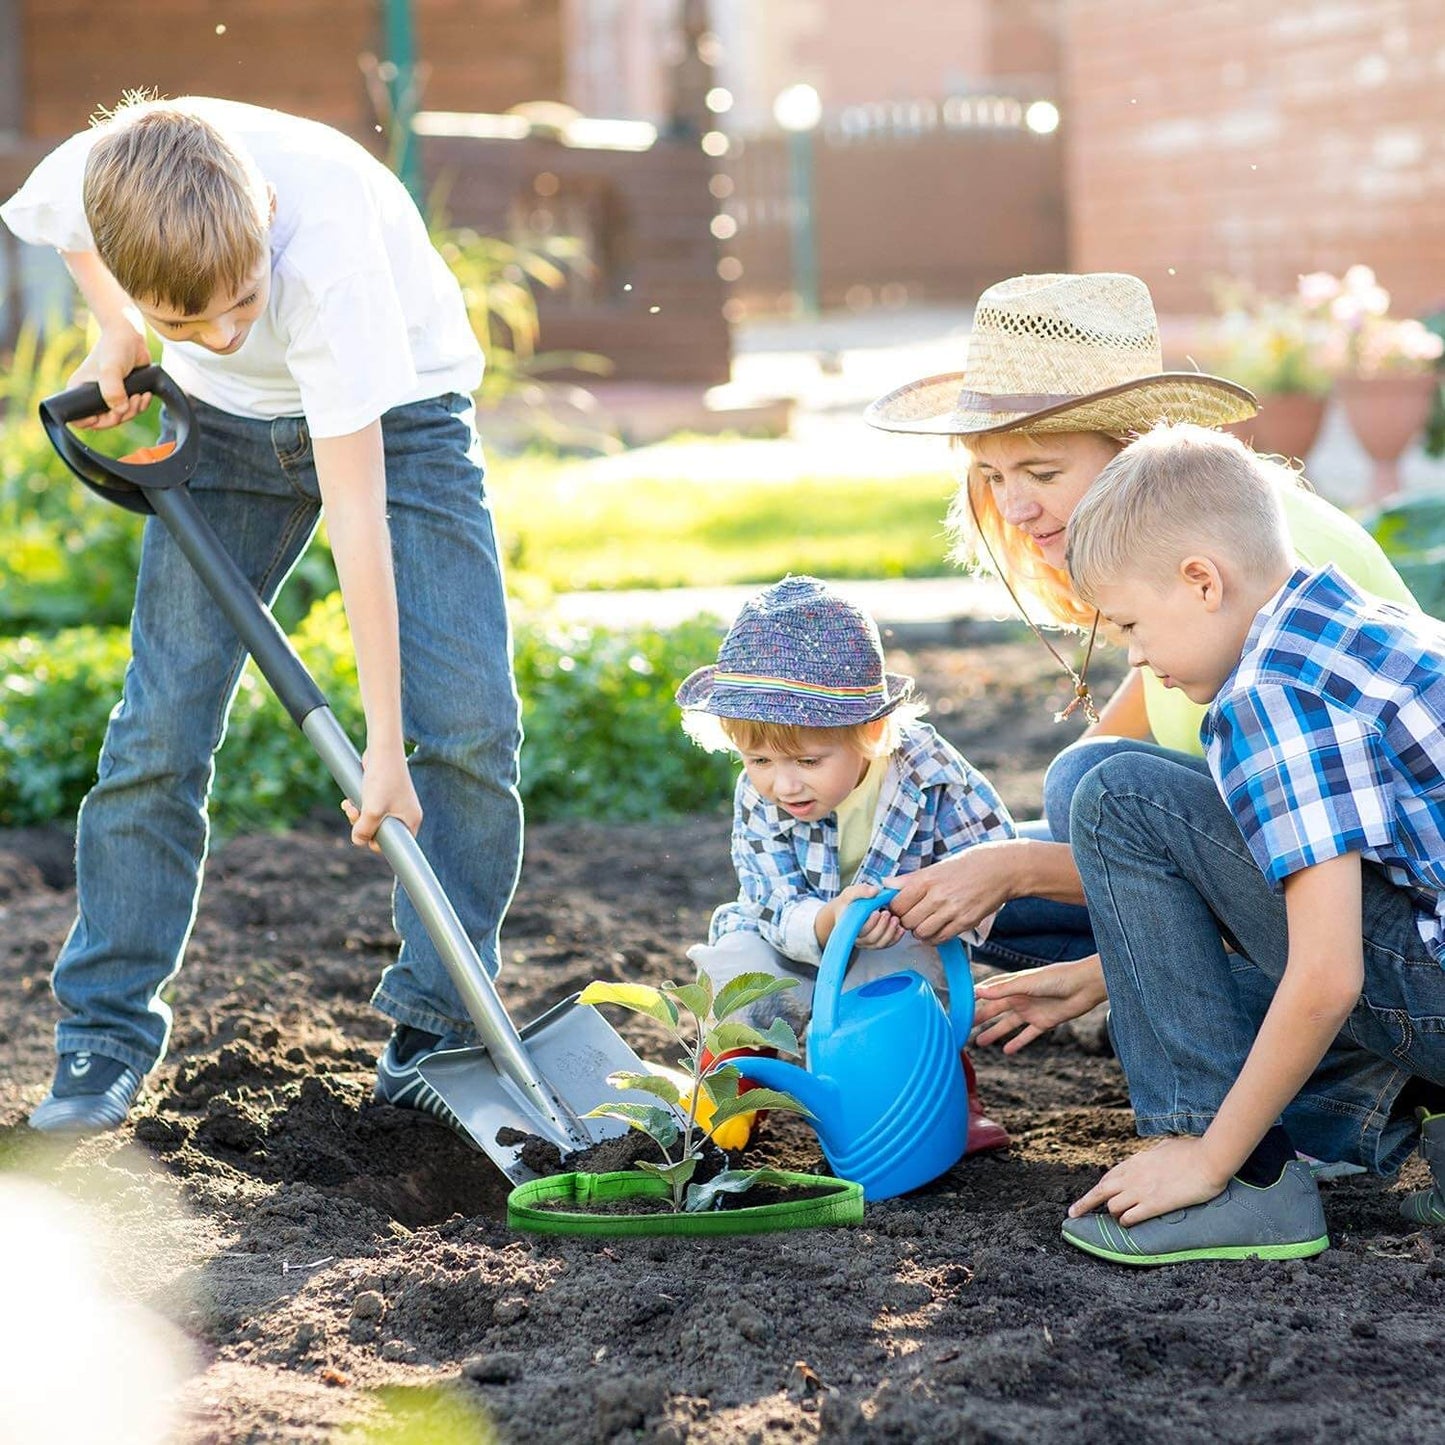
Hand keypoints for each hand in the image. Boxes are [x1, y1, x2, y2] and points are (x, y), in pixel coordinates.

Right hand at [68, 317, 152, 429]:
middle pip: (104, 422)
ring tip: (139, 395)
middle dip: (119, 417)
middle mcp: (92, 395)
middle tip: (129, 403)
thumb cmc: (114, 349)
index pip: (79, 418)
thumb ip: (112, 389)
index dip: (90, 423)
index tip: (105, 416)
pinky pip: (132, 410)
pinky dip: (140, 406)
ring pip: (120, 417)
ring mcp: (109, 396)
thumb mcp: (110, 368)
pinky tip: (145, 394)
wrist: (131, 337)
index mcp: (79, 390)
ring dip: (133, 410)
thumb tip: (120, 410)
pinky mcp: (124, 394)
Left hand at [340, 746, 421, 850]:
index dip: (377, 842)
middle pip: (380, 833)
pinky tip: (350, 800)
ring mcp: (395, 805)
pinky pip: (370, 809)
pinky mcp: (384, 796)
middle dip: (363, 827)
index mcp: (410, 821)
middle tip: (355, 814)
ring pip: (372, 821)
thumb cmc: (383, 779)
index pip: (394, 844)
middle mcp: (405, 814)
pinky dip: (359, 807)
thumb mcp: (372, 810)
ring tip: (350, 805)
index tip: (365, 831)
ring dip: (357, 816)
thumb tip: (358, 841)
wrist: (382, 750)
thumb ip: (364, 830)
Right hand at [815, 882, 903, 948]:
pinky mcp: (876, 942)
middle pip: (871, 939)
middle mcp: (857, 938)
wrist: (848, 910)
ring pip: (880, 943)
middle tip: (887, 913)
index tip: (877, 912)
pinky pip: (886, 944)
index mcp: (849, 927)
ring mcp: (867, 942)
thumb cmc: (848, 903)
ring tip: (895, 919)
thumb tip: (875, 891)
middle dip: (882, 927)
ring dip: (890, 932)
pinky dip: (895, 937)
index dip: (870, 923)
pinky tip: (900, 929)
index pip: (860, 931)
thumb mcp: (850, 893)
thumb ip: (861, 890)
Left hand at [885, 841, 1017, 943]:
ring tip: (926, 922)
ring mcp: (952, 911)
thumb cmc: (967, 865)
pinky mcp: (965, 922)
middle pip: (907, 921)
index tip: (900, 908)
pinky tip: (938, 928)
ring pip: (921, 933)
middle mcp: (937, 896)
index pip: (897, 904)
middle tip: (913, 916)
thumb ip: (909, 879)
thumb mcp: (936, 867)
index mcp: (926, 880)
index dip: (895, 909)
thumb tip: (885, 883)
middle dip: (906, 921)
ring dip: (920, 931)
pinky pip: (940, 938)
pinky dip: (934, 937)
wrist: (1001, 869)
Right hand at [971, 954, 1107, 1052]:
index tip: (958, 1005)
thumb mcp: (1025, 983)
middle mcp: (1019, 998)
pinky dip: (1017, 1043)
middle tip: (964, 1028)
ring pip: (1007, 1025)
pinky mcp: (1044, 1023)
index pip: (988, 991)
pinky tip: (1007, 1051)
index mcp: (1013, 985)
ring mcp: (1031, 1011)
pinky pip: (1027, 1035)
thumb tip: (976, 992)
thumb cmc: (1055, 978)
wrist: (1084, 986)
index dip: (974, 997)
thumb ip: (1002, 990)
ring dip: (994, 1033)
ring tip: (980, 1042)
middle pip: (995, 1010)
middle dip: (980, 1019)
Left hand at [1069, 1135, 1231, 1226]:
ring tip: (1119, 1219)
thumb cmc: (1192, 1150)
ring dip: (1114, 1214)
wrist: (1209, 1158)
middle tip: (1072, 1214)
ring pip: (1112, 1206)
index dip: (1098, 1189)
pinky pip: (1129, 1217)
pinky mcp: (1154, 1205)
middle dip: (1085, 1204)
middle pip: (1100, 1191)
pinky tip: (1128, 1224)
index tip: (1089, 1198)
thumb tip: (1153, 1154)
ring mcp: (1142, 1190)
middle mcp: (1133, 1175)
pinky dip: (1126, 1222)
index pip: (1107, 1177)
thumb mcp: (1164, 1146)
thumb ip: (1153, 1154)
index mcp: (1135, 1161)